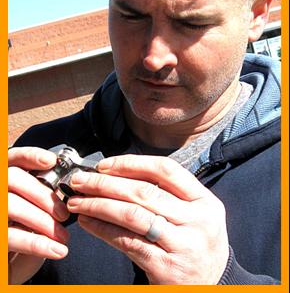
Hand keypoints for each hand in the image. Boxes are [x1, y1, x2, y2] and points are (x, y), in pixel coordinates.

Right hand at [8, 147, 69, 283]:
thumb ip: (43, 192)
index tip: (51, 161)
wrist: (10, 264)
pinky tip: (56, 250)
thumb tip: (69, 187)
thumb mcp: (33, 207)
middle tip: (64, 214)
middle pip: (13, 178)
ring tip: (63, 236)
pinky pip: (10, 236)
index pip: (13, 158)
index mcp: (5, 178)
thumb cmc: (24, 230)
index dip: (31, 156)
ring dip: (42, 221)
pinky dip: (36, 244)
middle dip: (42, 195)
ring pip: (11, 205)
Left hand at [66, 154, 228, 283]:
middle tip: (81, 181)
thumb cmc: (195, 245)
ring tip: (78, 201)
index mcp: (205, 201)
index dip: (131, 164)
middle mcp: (198, 220)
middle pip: (144, 191)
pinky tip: (89, 223)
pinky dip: (103, 229)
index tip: (105, 165)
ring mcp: (184, 244)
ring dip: (99, 205)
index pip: (165, 170)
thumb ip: (167, 195)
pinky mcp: (166, 267)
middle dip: (106, 183)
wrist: (212, 288)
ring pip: (133, 214)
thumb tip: (118, 174)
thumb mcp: (194, 215)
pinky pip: (127, 241)